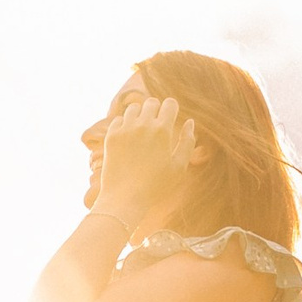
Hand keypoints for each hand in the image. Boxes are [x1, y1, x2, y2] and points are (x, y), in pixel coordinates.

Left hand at [94, 90, 202, 229]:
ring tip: (142, 130)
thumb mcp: (179, 166)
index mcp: (163, 130)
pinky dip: (124, 124)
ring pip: (133, 108)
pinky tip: (128, 137)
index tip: (171, 119)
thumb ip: (187, 142)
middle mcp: (143, 125)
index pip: (170, 103)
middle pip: (151, 102)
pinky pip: (118, 119)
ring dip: (140, 115)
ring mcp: (125, 129)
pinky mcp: (111, 137)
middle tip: (157, 124)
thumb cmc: (156, 186)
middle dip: (156, 110)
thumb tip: (190, 122)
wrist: (125, 199)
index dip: (172, 109)